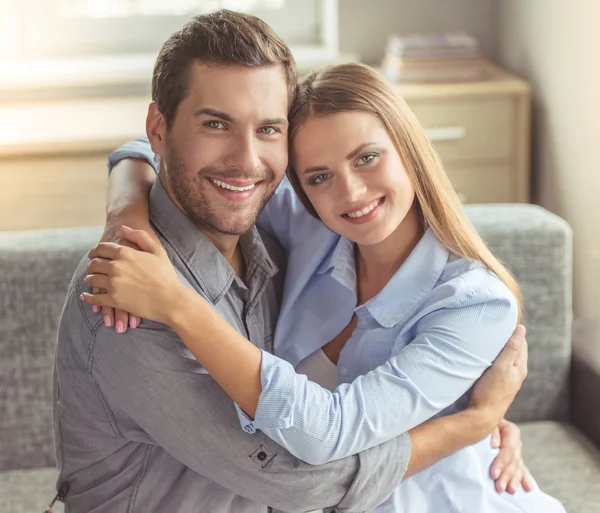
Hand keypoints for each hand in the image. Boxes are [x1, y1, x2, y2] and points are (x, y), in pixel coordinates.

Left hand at [93, 217, 158, 332]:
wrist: (171, 299)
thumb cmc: (166, 275)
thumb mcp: (158, 250)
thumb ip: (140, 236)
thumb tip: (122, 228)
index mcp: (125, 253)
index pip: (101, 248)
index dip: (95, 251)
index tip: (93, 254)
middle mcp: (116, 267)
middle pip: (94, 263)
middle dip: (92, 265)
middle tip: (93, 268)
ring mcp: (113, 284)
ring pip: (92, 279)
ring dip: (90, 280)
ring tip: (92, 281)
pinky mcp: (113, 300)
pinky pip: (94, 298)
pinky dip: (88, 297)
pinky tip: (86, 296)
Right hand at [469, 325, 527, 429]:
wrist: (482, 416)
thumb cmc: (491, 392)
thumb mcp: (502, 367)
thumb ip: (512, 348)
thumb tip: (521, 329)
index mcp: (520, 367)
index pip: (521, 343)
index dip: (514, 332)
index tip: (503, 321)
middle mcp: (516, 373)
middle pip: (514, 350)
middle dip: (508, 339)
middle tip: (495, 327)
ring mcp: (507, 379)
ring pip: (506, 358)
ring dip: (500, 348)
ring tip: (490, 339)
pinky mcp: (497, 384)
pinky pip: (498, 365)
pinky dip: (494, 357)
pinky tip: (485, 357)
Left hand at [490, 419, 532, 493]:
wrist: (484, 418)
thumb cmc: (483, 419)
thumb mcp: (487, 421)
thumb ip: (492, 431)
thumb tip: (495, 445)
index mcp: (511, 431)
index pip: (507, 450)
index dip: (501, 463)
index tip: (493, 474)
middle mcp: (516, 442)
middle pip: (513, 461)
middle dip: (506, 475)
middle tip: (499, 487)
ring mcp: (517, 451)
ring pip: (517, 467)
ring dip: (514, 480)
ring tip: (510, 490)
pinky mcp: (515, 458)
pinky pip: (521, 469)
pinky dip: (523, 478)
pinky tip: (527, 487)